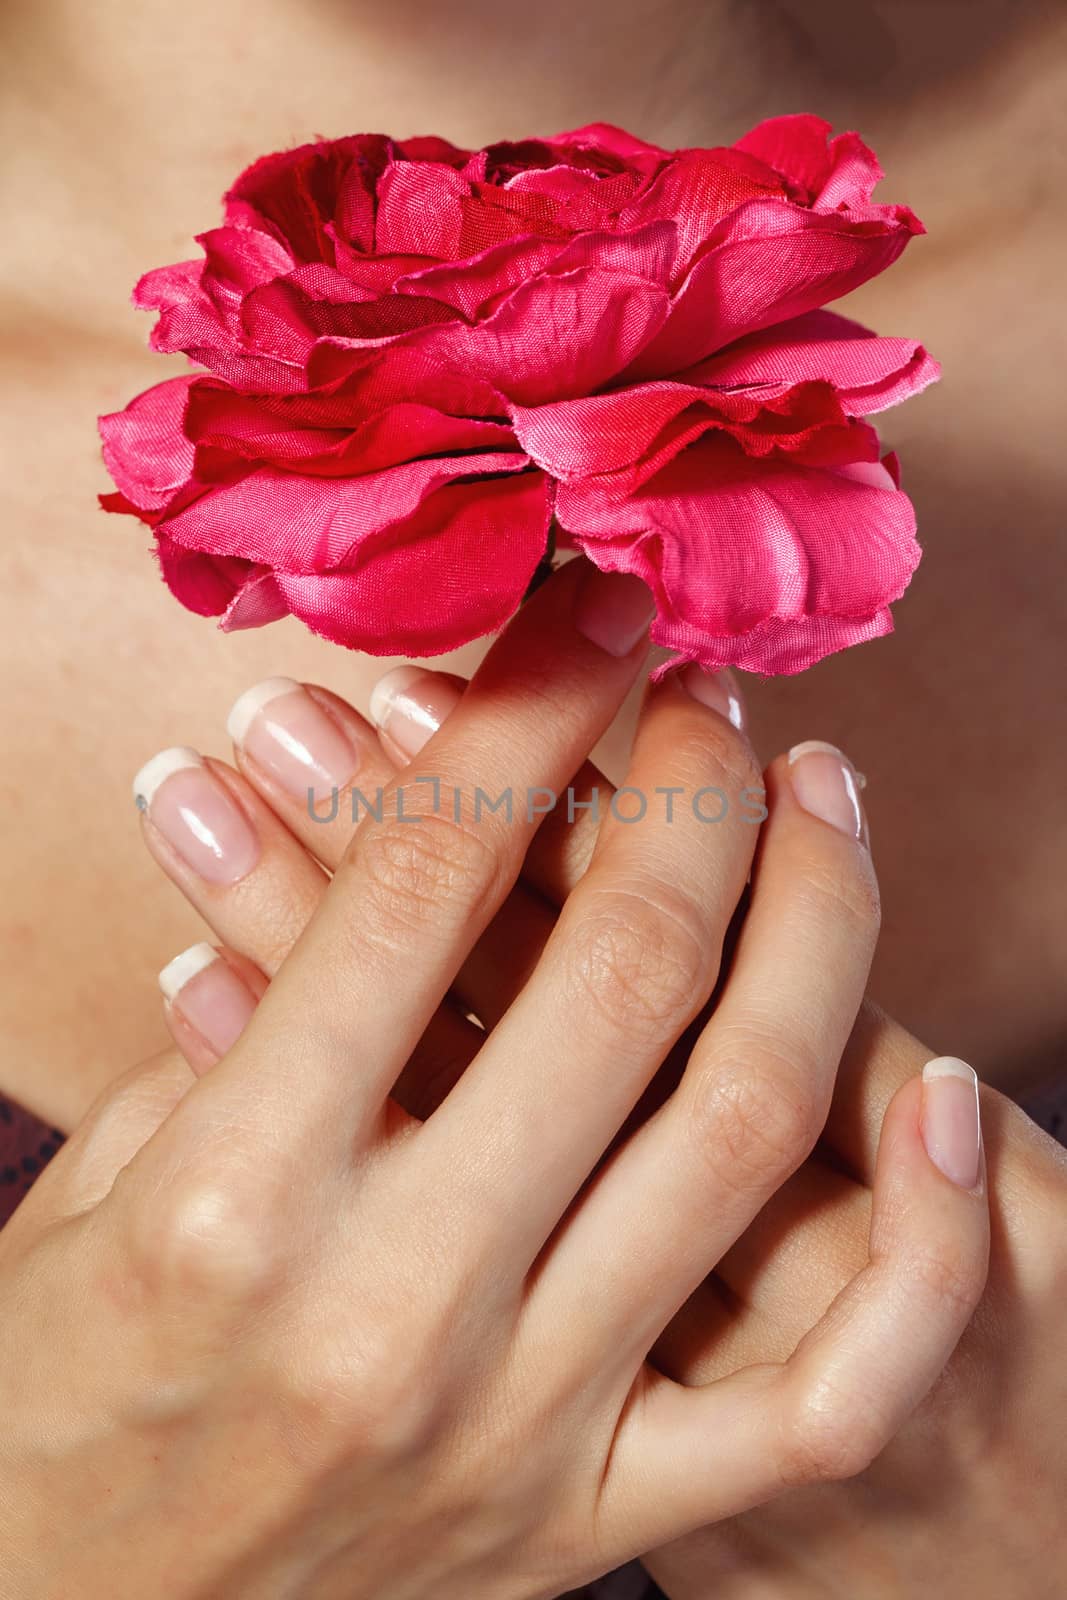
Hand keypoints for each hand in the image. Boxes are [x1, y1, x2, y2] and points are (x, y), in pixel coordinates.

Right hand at [126, 564, 986, 1595]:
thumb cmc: (50, 1399)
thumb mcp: (98, 1184)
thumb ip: (253, 1018)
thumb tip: (373, 825)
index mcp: (234, 1198)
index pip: (427, 872)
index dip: (531, 700)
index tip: (592, 609)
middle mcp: (395, 1306)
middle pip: (622, 967)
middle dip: (690, 782)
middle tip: (709, 695)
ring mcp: (520, 1427)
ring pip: (743, 1128)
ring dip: (815, 924)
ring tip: (821, 800)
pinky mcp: (594, 1523)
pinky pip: (826, 1393)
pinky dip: (915, 1240)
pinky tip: (938, 1087)